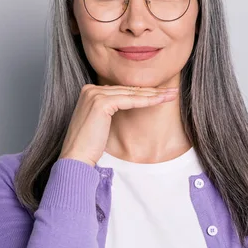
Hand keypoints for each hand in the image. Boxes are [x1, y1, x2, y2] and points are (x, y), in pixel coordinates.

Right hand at [59, 84, 178, 166]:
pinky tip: (160, 100)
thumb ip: (111, 110)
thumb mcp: (102, 123)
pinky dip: (146, 101)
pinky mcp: (100, 102)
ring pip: (131, 93)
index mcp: (89, 91)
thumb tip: (131, 102)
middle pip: (127, 90)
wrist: (76, 158)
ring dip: (153, 94)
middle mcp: (90, 89)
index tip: (161, 93)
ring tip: (171, 95)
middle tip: (171, 91)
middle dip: (152, 90)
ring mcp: (94, 94)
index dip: (143, 92)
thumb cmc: (89, 146)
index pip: (122, 90)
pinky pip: (129, 100)